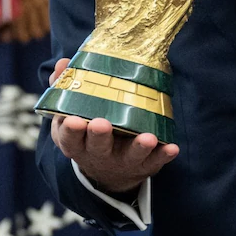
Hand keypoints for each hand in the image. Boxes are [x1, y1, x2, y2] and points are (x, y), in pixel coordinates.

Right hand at [47, 58, 179, 194]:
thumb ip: (64, 88)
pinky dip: (163, 155)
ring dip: (139, 147)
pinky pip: (154, 161)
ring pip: (130, 155)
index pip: (70, 137)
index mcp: (76, 142)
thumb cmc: (85, 134)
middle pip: (98, 146)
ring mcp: (121, 160)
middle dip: (100, 135)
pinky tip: (172, 147)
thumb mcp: (68, 116)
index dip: (72, 130)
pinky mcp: (143, 165)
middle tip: (102, 124)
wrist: (105, 172)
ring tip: (148, 138)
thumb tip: (63, 63)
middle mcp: (97, 154)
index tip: (74, 121)